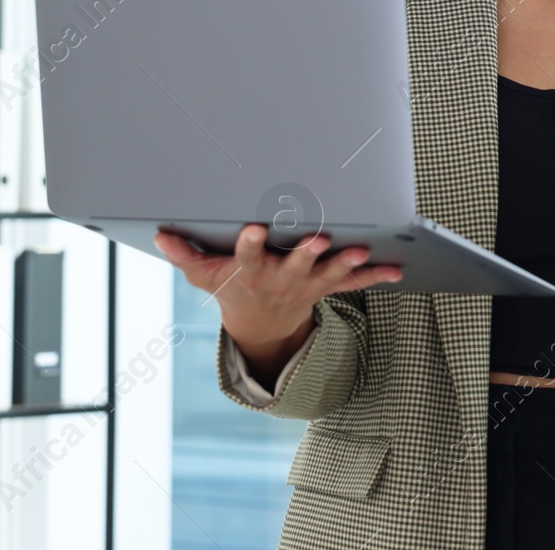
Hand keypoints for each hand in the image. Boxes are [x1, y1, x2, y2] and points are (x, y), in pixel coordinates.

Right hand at [155, 225, 400, 375]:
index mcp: (250, 271)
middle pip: (295, 265)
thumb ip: (184, 254)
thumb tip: (159, 235)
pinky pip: (354, 284)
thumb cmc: (232, 289)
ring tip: (362, 251)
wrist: (261, 326)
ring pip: (329, 274)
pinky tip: (395, 269)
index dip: (249, 243)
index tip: (252, 227)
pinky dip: (375, 277)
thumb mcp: (204, 275)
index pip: (247, 255)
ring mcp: (307, 285)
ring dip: (346, 264)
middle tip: (320, 238)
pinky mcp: (327, 287)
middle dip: (308, 253)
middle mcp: (281, 278)